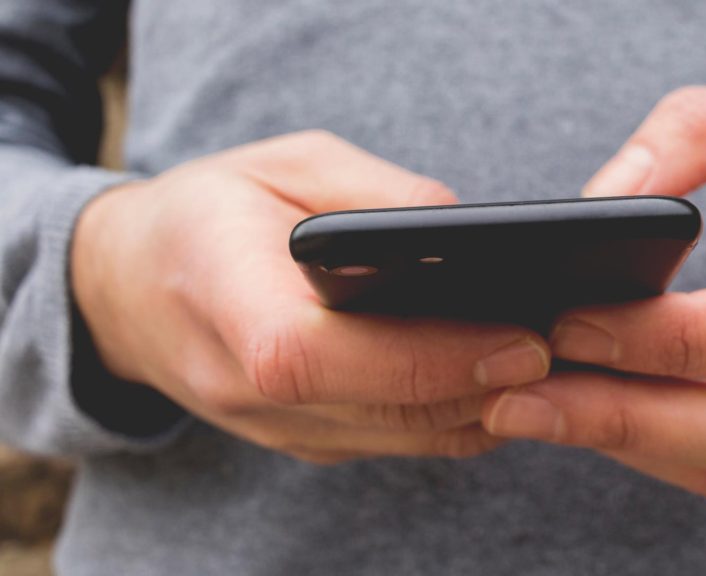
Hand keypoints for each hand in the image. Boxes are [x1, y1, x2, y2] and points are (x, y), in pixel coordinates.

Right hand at [72, 131, 549, 463]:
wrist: (134, 283)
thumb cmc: (211, 210)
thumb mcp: (287, 164)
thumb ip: (374, 194)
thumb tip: (464, 230)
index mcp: (224, 299)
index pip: (319, 356)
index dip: (425, 357)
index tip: (517, 340)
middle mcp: (243, 386)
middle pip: (382, 408)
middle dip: (484, 384)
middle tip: (565, 347)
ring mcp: (273, 427)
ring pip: (401, 438)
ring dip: (483, 407)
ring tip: (551, 362)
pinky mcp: (304, 440)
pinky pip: (395, 440)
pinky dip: (455, 415)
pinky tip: (499, 377)